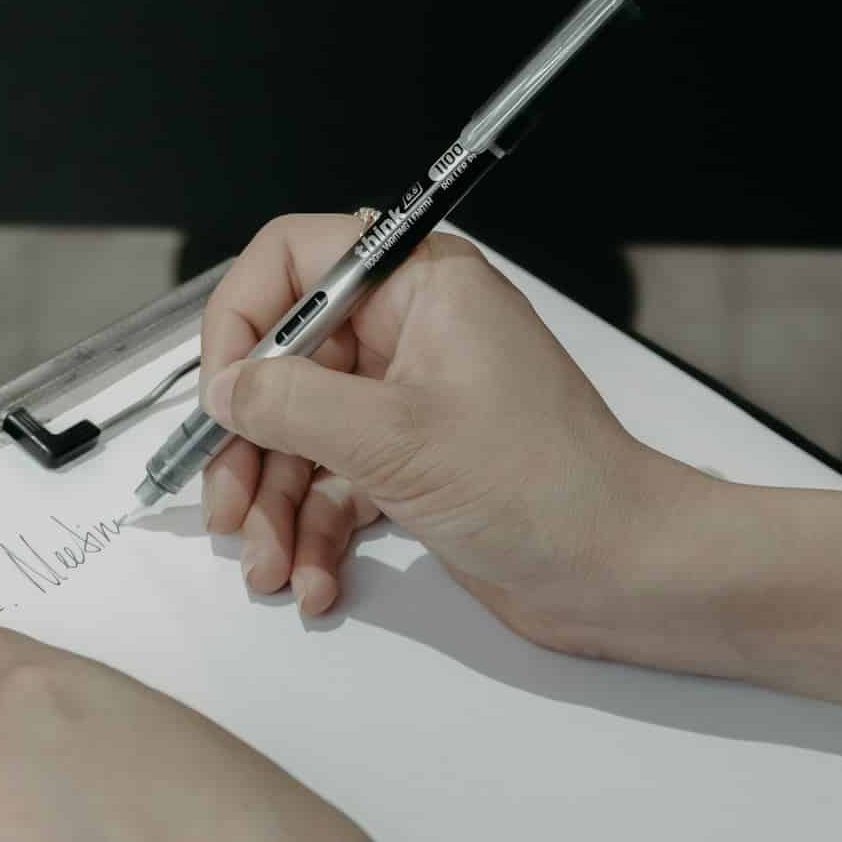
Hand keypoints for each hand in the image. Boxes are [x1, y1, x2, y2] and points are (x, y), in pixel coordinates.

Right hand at [199, 214, 721, 663]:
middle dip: (250, 444)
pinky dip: (316, 533)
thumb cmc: (545, 484)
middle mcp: (413, 330)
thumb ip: (292, 402)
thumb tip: (227, 386)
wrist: (619, 569)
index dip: (244, 321)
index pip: (294, 261)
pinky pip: (337, 483)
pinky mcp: (415, 462)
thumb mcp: (394, 437)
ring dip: (277, 506)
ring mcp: (412, 399)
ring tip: (269, 568)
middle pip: (286, 363)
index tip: (222, 393)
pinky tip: (315, 580)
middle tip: (227, 507)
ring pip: (303, 435)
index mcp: (420, 284)